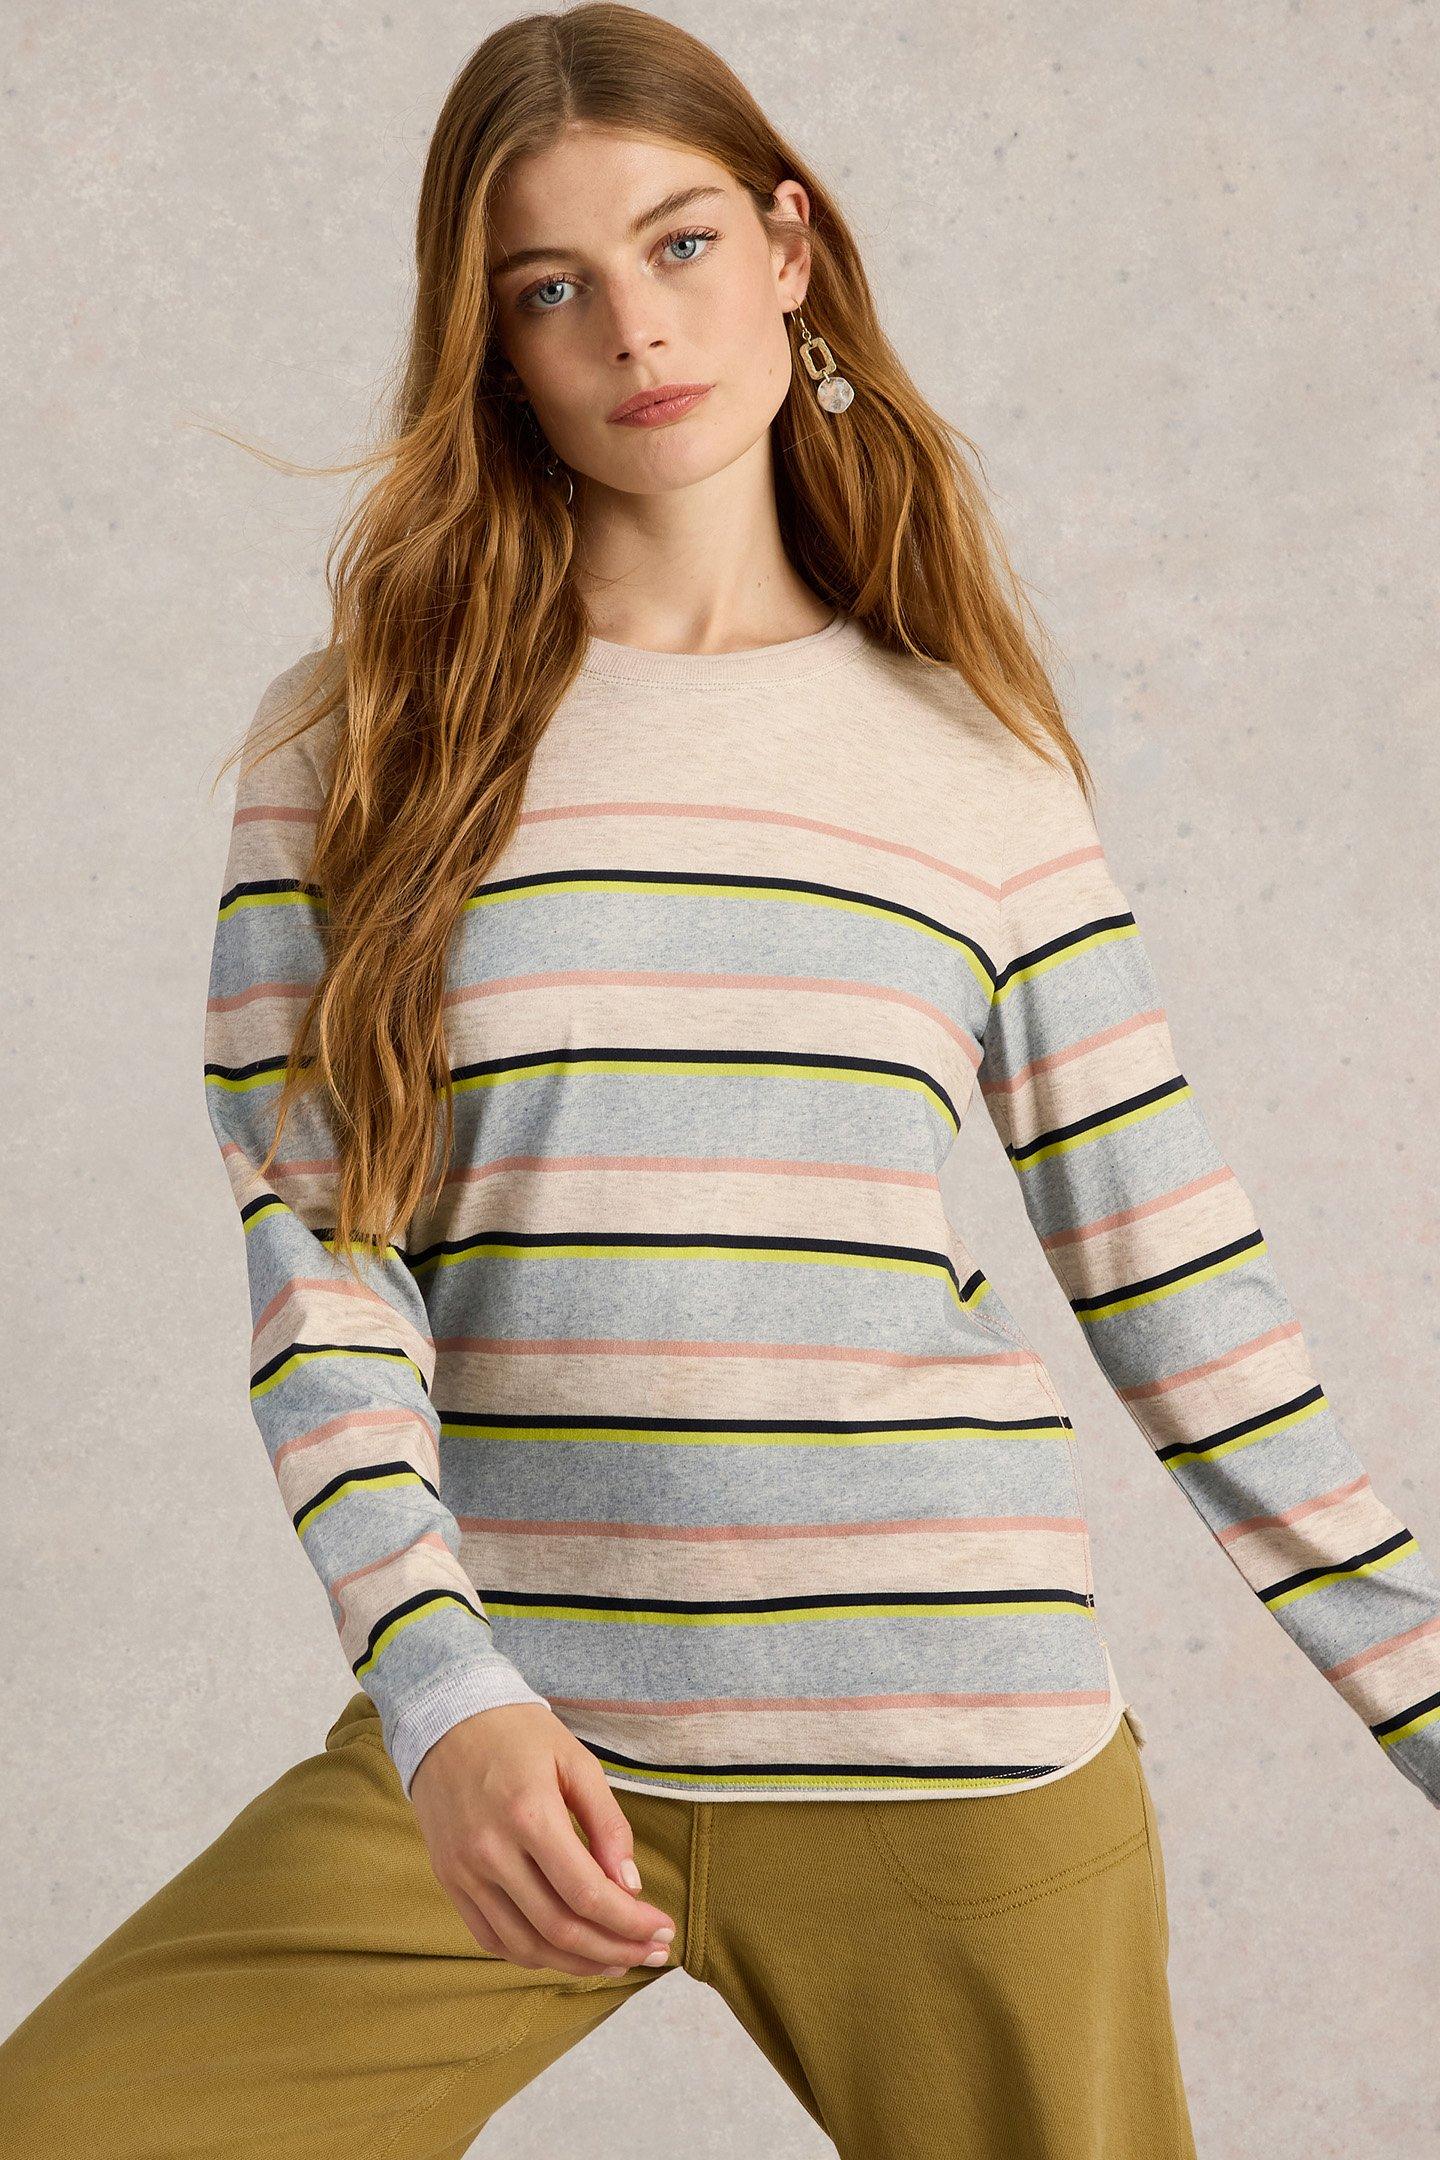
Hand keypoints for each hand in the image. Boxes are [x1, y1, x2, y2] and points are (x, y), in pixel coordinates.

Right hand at [408, 1701, 676, 1975]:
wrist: (446, 1718)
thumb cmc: (519, 1735)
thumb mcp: (576, 1762)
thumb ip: (608, 1823)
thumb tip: (630, 1887)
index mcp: (529, 1815)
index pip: (587, 1894)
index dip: (631, 1922)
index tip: (663, 1930)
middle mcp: (492, 1852)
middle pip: (560, 1929)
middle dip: (616, 1949)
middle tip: (652, 1952)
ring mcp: (465, 1872)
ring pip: (526, 1946)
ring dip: (578, 1963)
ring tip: (616, 1959)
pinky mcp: (450, 1881)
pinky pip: (492, 1940)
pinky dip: (532, 1955)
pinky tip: (566, 1951)